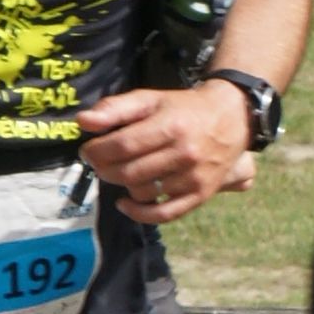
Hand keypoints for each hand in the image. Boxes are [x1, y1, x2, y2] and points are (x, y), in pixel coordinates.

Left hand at [76, 82, 253, 222]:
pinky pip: (165, 214)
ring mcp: (194, 177)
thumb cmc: (182, 108)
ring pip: (143, 192)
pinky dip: (140, 214)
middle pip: (129, 171)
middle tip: (97, 163)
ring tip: (117, 172)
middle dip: (104, 169)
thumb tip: (83, 121)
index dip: (97, 151)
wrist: (230, 119)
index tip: (87, 150)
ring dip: (121, 185)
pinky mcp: (201, 195)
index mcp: (170, 126)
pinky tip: (125, 203)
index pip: (122, 145)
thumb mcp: (150, 99)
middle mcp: (184, 153)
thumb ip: (115, 108)